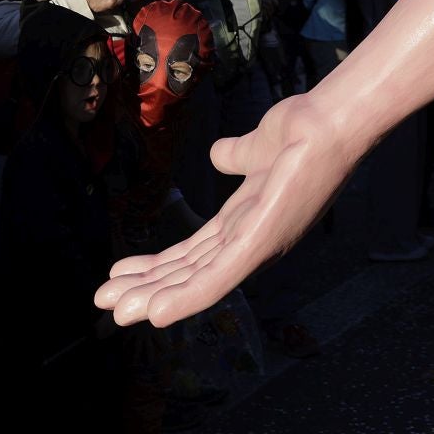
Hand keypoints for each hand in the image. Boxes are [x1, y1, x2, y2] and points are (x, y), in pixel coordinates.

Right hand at [95, 90, 364, 327]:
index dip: (157, 267)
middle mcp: (252, 243)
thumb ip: (237, 157)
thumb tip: (219, 154)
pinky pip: (220, 279)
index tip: (119, 273)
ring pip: (199, 283)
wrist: (328, 119)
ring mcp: (258, 245)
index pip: (195, 255)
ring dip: (156, 298)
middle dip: (147, 288)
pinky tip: (158, 313)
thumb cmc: (302, 133)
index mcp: (246, 224)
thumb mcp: (257, 149)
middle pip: (191, 273)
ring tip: (118, 312)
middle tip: (105, 302)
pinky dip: (188, 298)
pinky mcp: (262, 242)